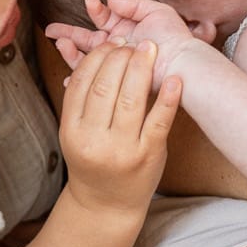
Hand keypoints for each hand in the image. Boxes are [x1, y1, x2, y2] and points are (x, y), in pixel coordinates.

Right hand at [48, 0, 208, 85]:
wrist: (181, 63)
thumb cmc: (173, 37)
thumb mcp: (156, 11)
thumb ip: (132, 4)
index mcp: (127, 29)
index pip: (103, 18)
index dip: (94, 10)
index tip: (89, 1)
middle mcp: (119, 46)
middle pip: (87, 39)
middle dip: (68, 34)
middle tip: (50, 30)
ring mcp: (116, 63)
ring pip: (87, 58)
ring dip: (72, 51)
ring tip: (60, 44)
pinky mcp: (116, 79)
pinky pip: (94, 80)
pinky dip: (81, 79)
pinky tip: (69, 77)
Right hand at [57, 40, 181, 215]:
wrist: (107, 204)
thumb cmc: (94, 161)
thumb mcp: (76, 133)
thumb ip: (82, 101)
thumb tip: (94, 55)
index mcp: (72, 131)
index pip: (82, 82)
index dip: (97, 57)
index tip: (111, 42)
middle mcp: (94, 140)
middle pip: (105, 86)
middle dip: (120, 57)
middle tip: (133, 42)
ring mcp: (122, 149)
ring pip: (131, 100)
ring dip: (142, 68)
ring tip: (150, 49)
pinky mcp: (149, 155)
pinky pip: (159, 121)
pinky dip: (167, 98)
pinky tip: (174, 79)